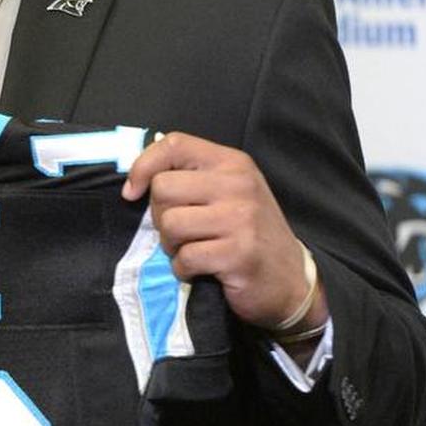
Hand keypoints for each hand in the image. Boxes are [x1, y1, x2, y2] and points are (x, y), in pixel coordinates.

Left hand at [123, 132, 327, 332]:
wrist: (292, 280)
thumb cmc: (250, 234)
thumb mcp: (229, 192)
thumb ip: (192, 177)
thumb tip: (137, 179)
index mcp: (232, 163)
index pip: (174, 144)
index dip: (143, 166)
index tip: (133, 193)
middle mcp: (238, 184)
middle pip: (163, 189)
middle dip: (160, 216)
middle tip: (181, 232)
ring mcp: (240, 218)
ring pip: (170, 224)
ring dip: (171, 246)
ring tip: (193, 250)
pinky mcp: (238, 254)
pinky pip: (185, 258)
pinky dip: (183, 270)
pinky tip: (201, 270)